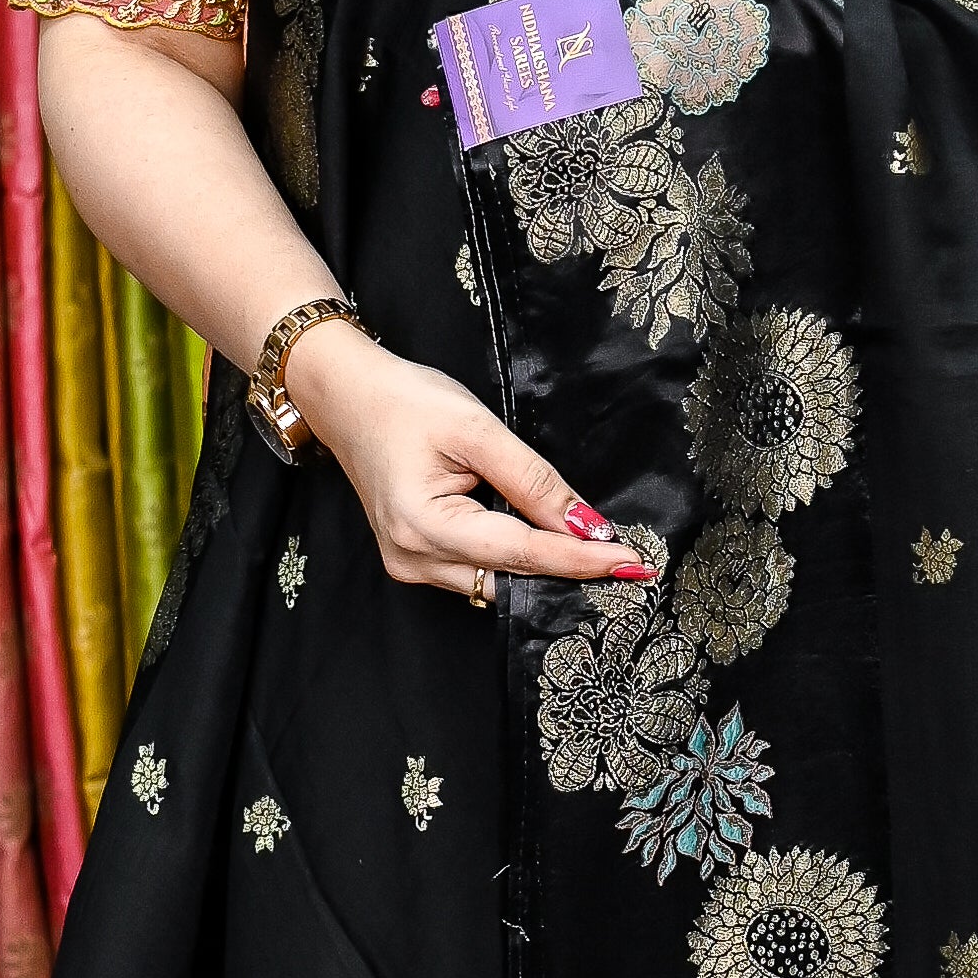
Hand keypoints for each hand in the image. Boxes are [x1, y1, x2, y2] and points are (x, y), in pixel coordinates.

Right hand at [289, 326, 650, 604]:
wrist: (345, 396)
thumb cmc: (404, 401)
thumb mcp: (477, 428)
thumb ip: (533, 481)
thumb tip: (586, 525)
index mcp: (425, 525)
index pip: (523, 553)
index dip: (581, 560)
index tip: (631, 565)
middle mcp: (414, 558)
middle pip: (512, 577)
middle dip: (569, 570)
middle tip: (627, 562)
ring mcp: (410, 564)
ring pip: (496, 582)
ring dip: (544, 568)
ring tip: (596, 553)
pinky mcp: (414, 559)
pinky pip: (477, 573)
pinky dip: (515, 561)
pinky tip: (548, 546)